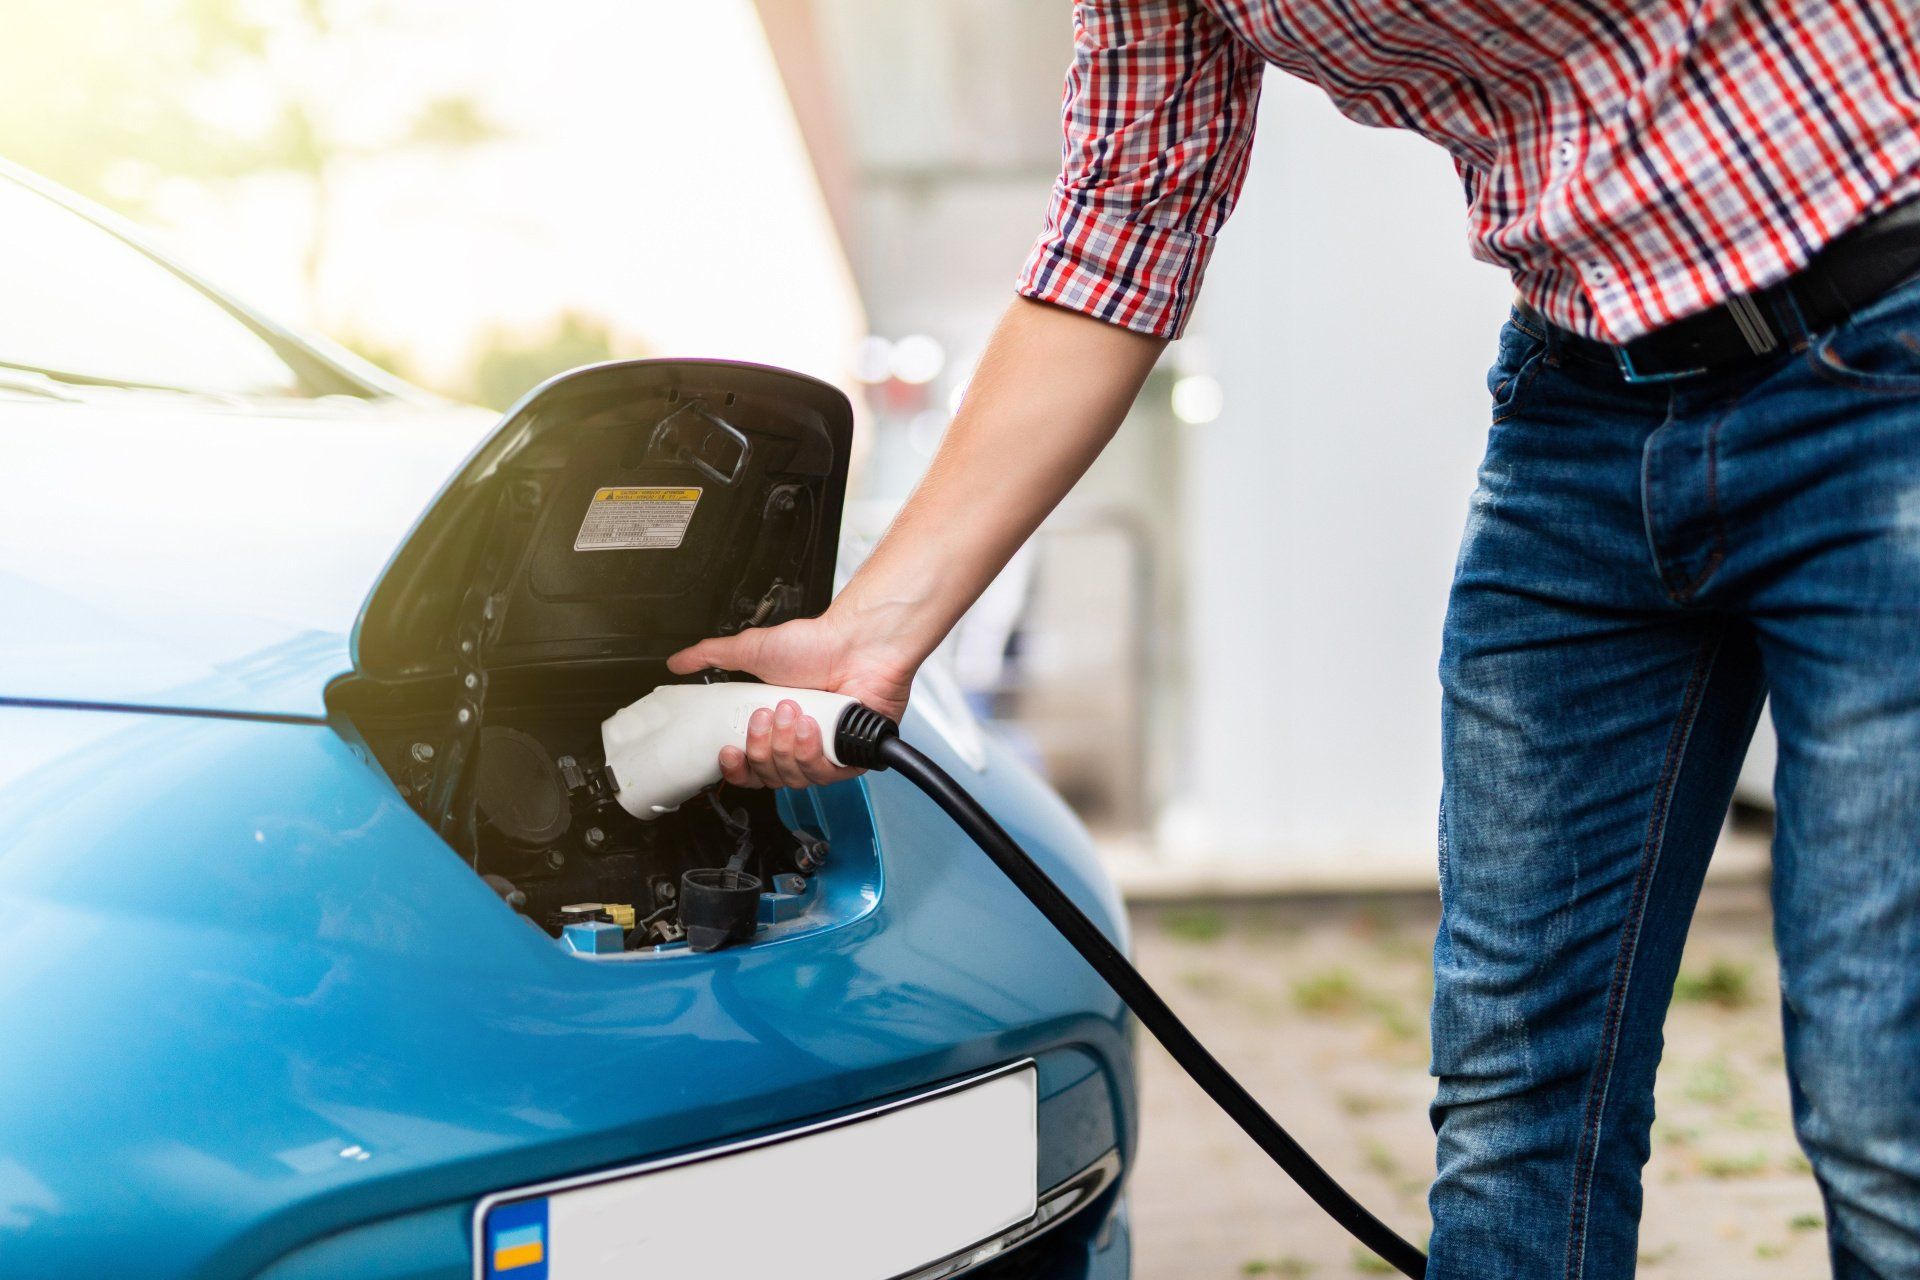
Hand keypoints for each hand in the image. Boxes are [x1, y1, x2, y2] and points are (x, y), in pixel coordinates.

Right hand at [666, 614, 915, 788]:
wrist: (856, 642)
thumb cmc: (816, 644)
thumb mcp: (752, 650)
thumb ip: (711, 656)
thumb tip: (678, 662)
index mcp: (775, 728)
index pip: (751, 769)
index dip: (737, 768)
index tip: (729, 752)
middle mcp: (800, 744)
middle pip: (770, 777)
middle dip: (761, 748)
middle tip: (765, 716)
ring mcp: (827, 752)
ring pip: (795, 778)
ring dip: (786, 746)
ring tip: (790, 713)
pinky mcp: (852, 757)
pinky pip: (825, 774)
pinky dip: (812, 751)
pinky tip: (810, 727)